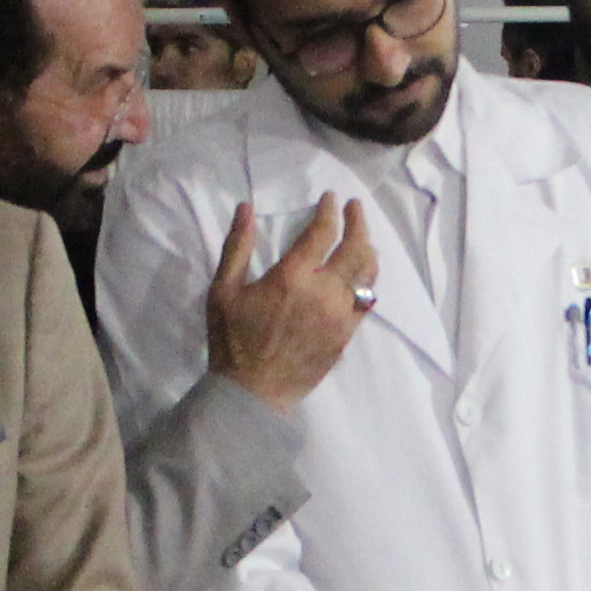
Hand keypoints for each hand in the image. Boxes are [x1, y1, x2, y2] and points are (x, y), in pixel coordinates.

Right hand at [208, 194, 376, 409]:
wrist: (252, 392)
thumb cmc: (232, 340)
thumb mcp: (223, 290)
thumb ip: (238, 246)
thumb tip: (245, 208)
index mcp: (293, 276)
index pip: (323, 232)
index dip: (329, 210)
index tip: (330, 198)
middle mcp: (324, 292)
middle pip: (356, 248)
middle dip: (358, 222)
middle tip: (355, 207)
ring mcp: (340, 315)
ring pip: (367, 274)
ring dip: (367, 249)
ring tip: (362, 238)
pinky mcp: (346, 335)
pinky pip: (366, 301)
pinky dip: (367, 281)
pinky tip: (362, 275)